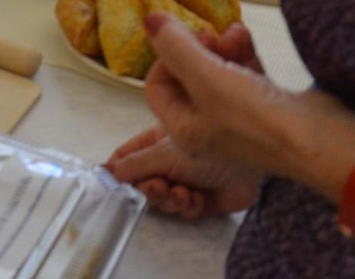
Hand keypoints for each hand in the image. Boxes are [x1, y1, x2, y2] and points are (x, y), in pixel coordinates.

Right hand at [106, 127, 261, 218]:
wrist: (246, 164)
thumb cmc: (207, 146)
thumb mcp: (162, 153)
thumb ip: (133, 164)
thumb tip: (108, 171)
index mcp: (158, 143)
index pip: (129, 158)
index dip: (120, 172)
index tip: (114, 183)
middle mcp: (171, 162)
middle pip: (146, 184)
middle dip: (151, 190)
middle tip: (158, 187)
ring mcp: (187, 181)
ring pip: (165, 201)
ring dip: (170, 200)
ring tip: (181, 192)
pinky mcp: (203, 201)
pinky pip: (185, 211)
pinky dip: (188, 206)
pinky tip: (195, 197)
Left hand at [141, 14, 314, 180]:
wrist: (321, 142)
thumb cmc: (258, 121)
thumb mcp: (206, 78)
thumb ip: (176, 46)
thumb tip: (149, 19)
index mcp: (185, 130)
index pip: (158, 86)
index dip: (166, 56)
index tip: (183, 38)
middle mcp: (208, 128)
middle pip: (188, 77)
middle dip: (196, 48)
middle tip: (208, 34)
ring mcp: (239, 118)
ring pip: (218, 72)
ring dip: (222, 46)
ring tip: (233, 32)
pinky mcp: (266, 106)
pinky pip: (245, 73)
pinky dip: (243, 53)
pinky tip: (245, 35)